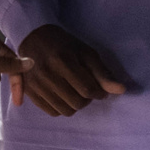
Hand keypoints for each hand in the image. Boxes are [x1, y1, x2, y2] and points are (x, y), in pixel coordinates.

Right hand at [12, 24, 128, 116]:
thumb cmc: (64, 44)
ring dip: (74, 104)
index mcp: (62, 61)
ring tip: (73, 91)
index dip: (99, 93)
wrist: (32, 37)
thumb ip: (102, 73)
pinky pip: (52, 112)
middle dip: (87, 99)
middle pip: (77, 103)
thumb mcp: (86, 53)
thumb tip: (121, 90)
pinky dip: (61, 107)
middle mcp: (46, 74)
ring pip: (65, 111)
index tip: (100, 89)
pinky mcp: (29, 91)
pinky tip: (62, 95)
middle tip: (85, 88)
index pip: (87, 90)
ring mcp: (36, 84)